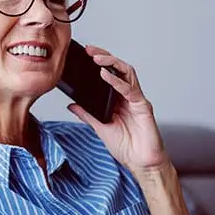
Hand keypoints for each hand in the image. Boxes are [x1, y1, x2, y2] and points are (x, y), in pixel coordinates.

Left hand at [66, 45, 168, 171]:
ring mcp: (137, 100)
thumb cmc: (126, 147)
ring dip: (112, 63)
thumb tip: (71, 104)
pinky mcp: (143, 107)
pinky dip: (117, 82)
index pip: (110, 74)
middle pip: (119, 68)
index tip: (84, 54)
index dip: (99, 62)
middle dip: (105, 56)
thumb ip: (87, 115)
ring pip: (127, 73)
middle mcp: (129, 96)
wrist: (141, 163)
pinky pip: (130, 90)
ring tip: (96, 58)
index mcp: (119, 99)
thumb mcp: (100, 128)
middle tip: (89, 50)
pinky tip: (106, 76)